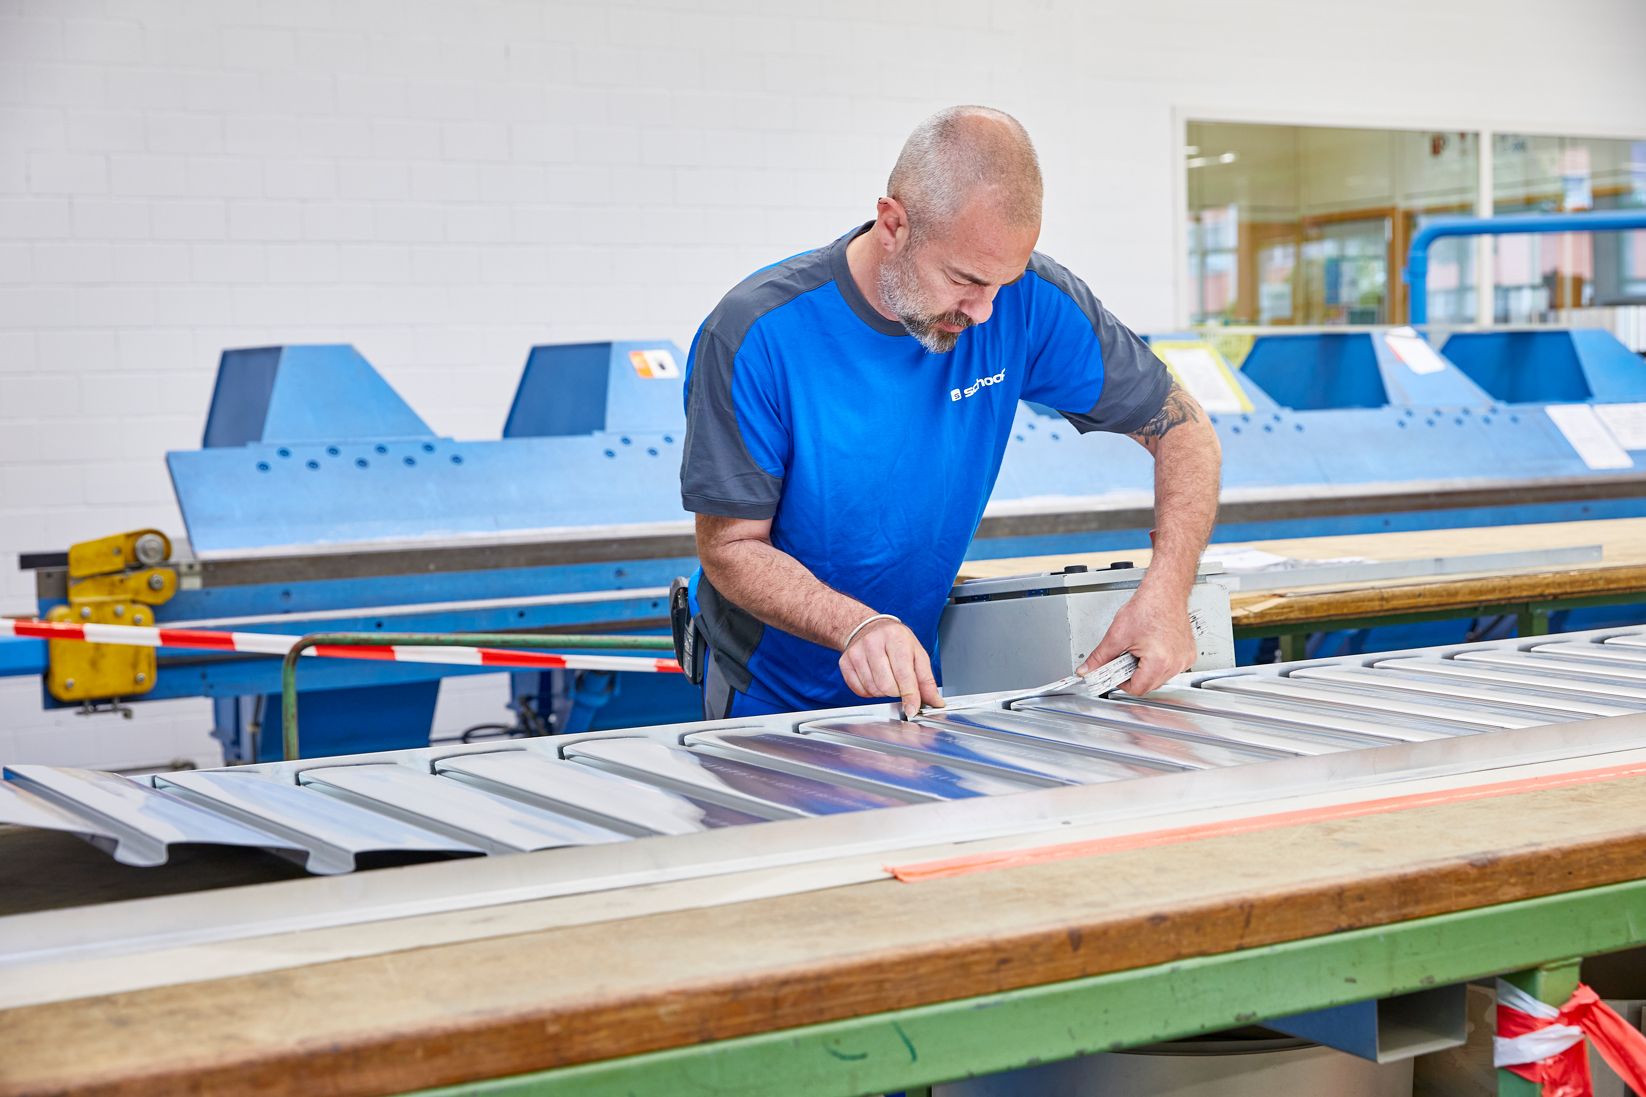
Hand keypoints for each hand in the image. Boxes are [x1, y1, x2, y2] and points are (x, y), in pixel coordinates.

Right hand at [838, 619, 942, 716]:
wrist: (867, 627)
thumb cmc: (895, 640)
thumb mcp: (917, 653)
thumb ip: (926, 680)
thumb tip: (935, 702)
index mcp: (896, 638)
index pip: (903, 674)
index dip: (910, 695)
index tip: (912, 709)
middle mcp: (874, 642)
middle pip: (886, 686)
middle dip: (896, 692)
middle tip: (899, 683)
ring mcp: (857, 652)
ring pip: (873, 689)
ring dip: (883, 692)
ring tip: (886, 677)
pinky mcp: (845, 662)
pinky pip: (859, 690)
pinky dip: (870, 691)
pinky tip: (874, 678)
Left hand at [1076, 587, 1196, 695]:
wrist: (1165, 592)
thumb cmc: (1148, 607)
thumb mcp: (1117, 635)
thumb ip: (1099, 657)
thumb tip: (1087, 669)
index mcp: (1159, 662)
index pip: (1137, 689)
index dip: (1121, 682)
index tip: (1115, 673)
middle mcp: (1176, 664)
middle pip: (1148, 685)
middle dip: (1133, 674)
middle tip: (1125, 657)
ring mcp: (1184, 660)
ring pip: (1159, 678)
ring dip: (1146, 669)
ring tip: (1139, 649)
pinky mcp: (1188, 654)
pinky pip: (1170, 668)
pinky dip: (1159, 662)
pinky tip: (1152, 647)